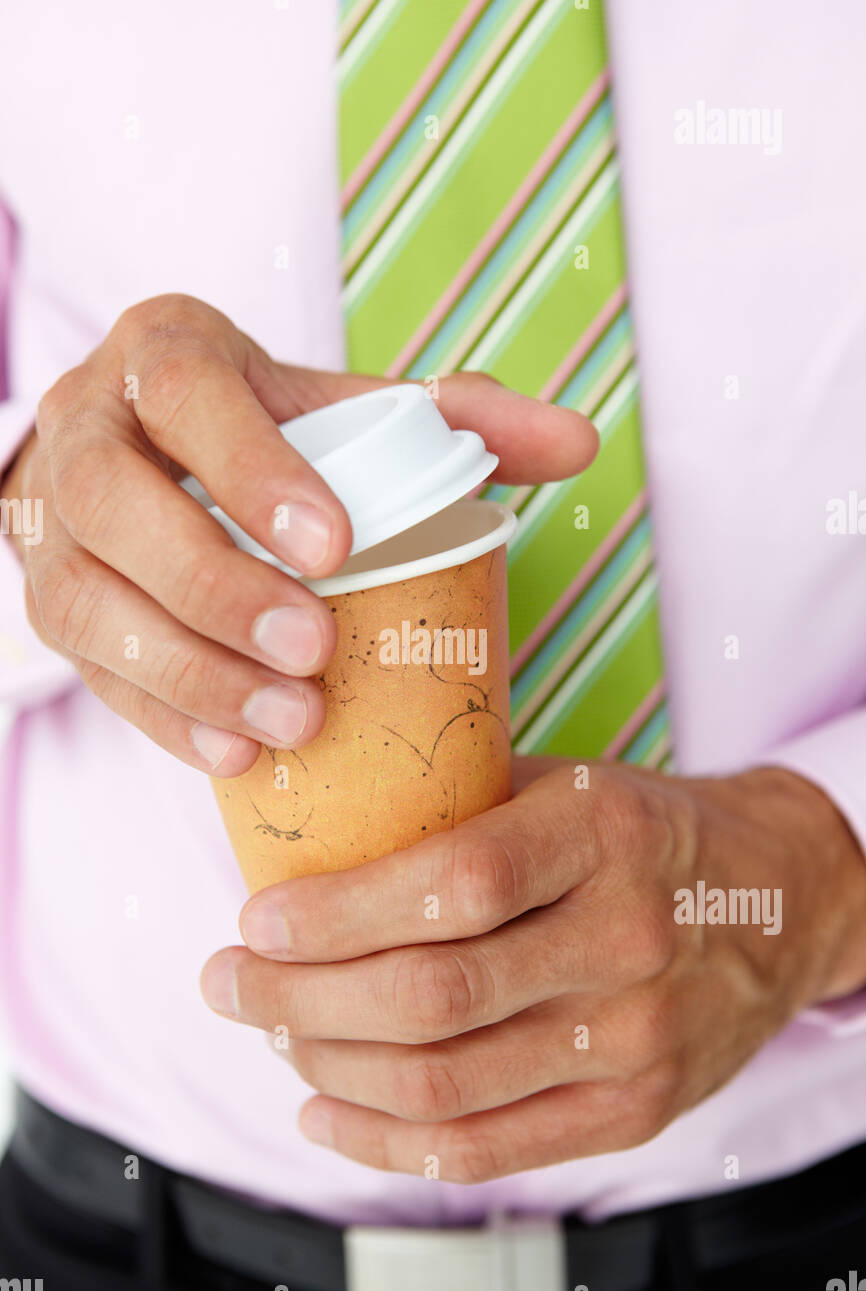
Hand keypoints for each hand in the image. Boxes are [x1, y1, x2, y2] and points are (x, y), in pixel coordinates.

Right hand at [1, 293, 596, 772]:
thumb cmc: (262, 432)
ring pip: (82, 600)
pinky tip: (235, 756)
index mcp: (163, 356)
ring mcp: (50, 525)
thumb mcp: (343, 408)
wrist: (145, 455)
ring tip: (289, 725)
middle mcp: (87, 430)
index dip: (250, 469)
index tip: (335, 545)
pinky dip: (162, 719)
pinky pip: (87, 669)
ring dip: (186, 673)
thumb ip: (456, 419)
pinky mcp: (50, 603)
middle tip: (314, 653)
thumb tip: (577, 444)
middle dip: (213, 587)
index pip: (186, 394)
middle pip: (114, 504)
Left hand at [201, 759, 865, 1181]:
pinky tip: (324, 1105)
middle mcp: (628, 938)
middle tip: (228, 980)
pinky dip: (382, 1138)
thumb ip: (453, 808)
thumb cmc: (638, 829)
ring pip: (442, 1083)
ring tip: (269, 1030)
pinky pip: (483, 1149)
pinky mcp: (634, 1111)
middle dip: (298, 997)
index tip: (257, 918)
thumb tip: (301, 833)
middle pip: (431, 997)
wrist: (776, 902)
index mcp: (605, 832)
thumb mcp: (563, 781)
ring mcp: (637, 1039)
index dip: (336, 914)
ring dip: (325, 1064)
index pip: (452, 885)